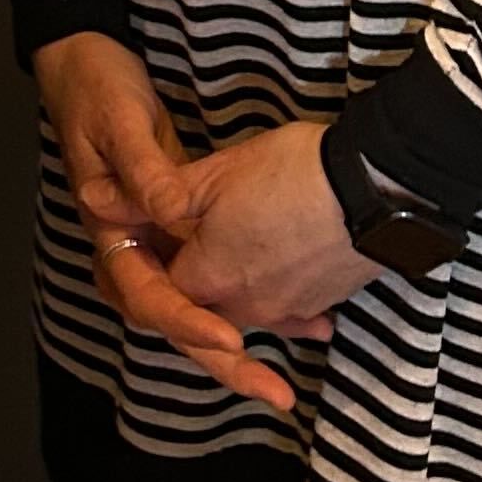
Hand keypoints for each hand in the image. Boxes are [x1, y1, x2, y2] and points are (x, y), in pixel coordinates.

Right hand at [33, 32, 299, 420]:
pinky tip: (306, 316)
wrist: (87, 65)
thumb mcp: (118, 124)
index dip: (188, 322)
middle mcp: (136, 250)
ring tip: (297, 368)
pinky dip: (261, 301)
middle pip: (179, 320)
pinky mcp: (189, 231)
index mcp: (111, 234)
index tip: (230, 340)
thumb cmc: (96, 92)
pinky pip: (223, 278)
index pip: (148, 296)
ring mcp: (163, 244)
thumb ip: (145, 172)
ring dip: (250, 338)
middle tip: (275, 393)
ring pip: (205, 307)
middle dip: (227, 362)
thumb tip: (169, 215)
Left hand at [166, 121, 371, 339]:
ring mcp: (288, 309)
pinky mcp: (322, 302)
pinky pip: (291, 308)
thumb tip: (108, 205)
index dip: (158, 260)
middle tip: (204, 239)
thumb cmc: (288, 173)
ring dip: (243, 285)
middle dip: (200, 278)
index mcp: (208, 277)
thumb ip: (159, 195)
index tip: (162, 233)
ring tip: (249, 248)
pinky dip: (284, 291)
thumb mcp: (216, 172)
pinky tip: (289, 271)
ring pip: (249, 307)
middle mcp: (245, 306)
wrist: (372, 189)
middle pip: (206, 303)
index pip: (163, 287)